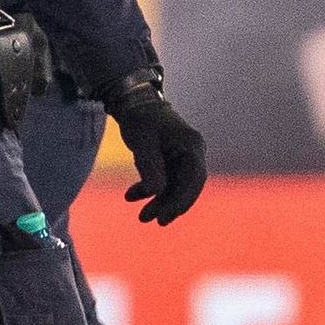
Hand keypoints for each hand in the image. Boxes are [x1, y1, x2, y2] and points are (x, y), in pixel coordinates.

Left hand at [108, 77, 207, 225]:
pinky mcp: (171, 161)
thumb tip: (157, 192)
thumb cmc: (140, 118)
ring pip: (175, 187)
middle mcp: (192, 152)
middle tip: (154, 220)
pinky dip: (150, 190)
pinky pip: (165, 181)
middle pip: (186, 186)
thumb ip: (150, 166)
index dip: (182, 200)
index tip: (166, 216)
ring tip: (142, 217)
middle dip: (170, 205)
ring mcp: (182, 158)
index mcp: (191, 145)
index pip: (194, 179)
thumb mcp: (141, 141)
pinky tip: (130, 196)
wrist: (133, 104)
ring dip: (159, 201)